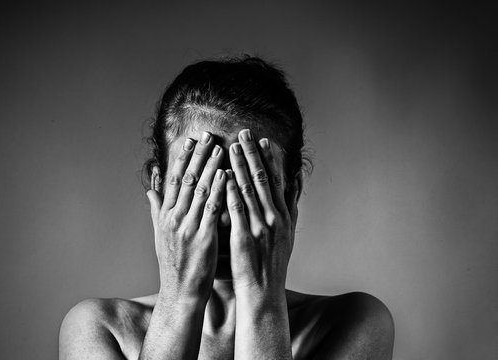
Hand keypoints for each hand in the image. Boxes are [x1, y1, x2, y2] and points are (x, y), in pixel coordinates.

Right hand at [147, 132, 225, 302]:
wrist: (181, 292)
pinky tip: (227, 175)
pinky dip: (218, 190)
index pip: (174, 180)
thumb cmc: (174, 263)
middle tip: (208, 135)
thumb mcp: (160, 234)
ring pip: (199, 190)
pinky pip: (211, 209)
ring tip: (221, 148)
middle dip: (198, 156)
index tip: (190, 140)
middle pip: (186, 180)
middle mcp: (174, 218)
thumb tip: (150, 189)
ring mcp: (187, 227)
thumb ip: (156, 209)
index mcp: (165, 216)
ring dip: (211, 167)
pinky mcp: (203, 237)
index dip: (183, 159)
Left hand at [226, 129, 298, 297]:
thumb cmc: (274, 262)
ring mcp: (260, 226)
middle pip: (264, 179)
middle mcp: (275, 217)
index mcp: (284, 215)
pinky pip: (236, 208)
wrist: (265, 291)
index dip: (269, 159)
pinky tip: (223, 175)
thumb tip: (296, 180)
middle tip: (244, 133)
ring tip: (231, 146)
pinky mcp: (244, 236)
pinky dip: (230, 190)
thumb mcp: (290, 232)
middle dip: (253, 154)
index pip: (277, 180)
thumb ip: (292, 205)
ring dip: (240, 166)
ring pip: (249, 189)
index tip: (262, 140)